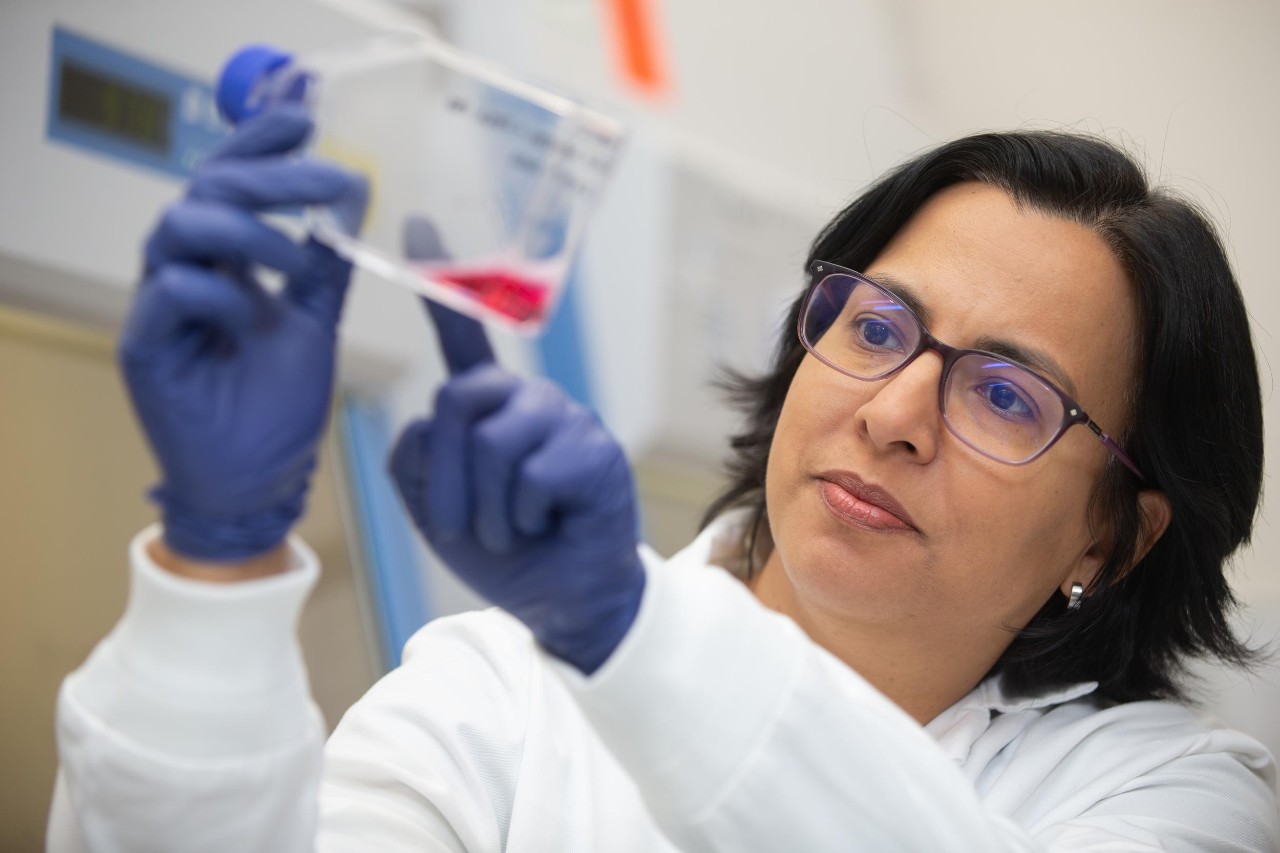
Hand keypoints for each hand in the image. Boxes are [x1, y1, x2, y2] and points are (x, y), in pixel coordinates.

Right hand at [119, 105, 367, 561]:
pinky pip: (169, 292)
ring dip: (242, 229)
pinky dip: (215, 291)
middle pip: (206, 191)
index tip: (305, 118)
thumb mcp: (314, 320)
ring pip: (176, 228)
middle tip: (325, 176)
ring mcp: (163, 308)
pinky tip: (252, 313)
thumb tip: (355, 195)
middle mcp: (186, 272)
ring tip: (291, 256)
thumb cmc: (278, 404)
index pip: (231, 182)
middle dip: (267, 176)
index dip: (259, 144)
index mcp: (223, 260)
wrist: (258, 482)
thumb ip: (326, 263)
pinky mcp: (148, 348)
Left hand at [389, 289, 644, 673]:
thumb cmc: (501, 550)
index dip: (437, 281)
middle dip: (449, 482)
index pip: (462, 335)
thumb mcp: (434, 506)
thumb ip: (421, 453)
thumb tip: (443, 415)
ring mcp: (566, 419)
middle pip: (455, 403)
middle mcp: (526, 400)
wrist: (560, 601)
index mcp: (488, 407)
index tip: (414, 221)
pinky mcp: (596, 450)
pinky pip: (529, 476)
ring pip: (490, 444)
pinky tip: (549, 525)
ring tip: (517, 527)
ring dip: (487, 511)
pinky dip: (523, 519)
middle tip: (475, 524)